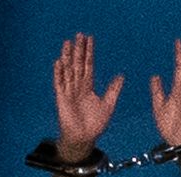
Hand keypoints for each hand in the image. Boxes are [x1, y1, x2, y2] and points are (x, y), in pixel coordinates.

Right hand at [53, 33, 123, 161]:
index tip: (90, 39)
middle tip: (79, 34)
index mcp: (89, 87)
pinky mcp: (62, 98)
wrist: (84, 138)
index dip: (89, 52)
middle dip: (78, 49)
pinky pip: (59, 83)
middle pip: (78, 64)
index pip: (89, 65)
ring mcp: (69, 91)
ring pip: (68, 70)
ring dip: (67, 56)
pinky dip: (59, 73)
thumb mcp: (108, 105)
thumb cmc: (95, 124)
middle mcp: (78, 86)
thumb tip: (121, 76)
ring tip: (67, 43)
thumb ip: (113, 90)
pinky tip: (59, 62)